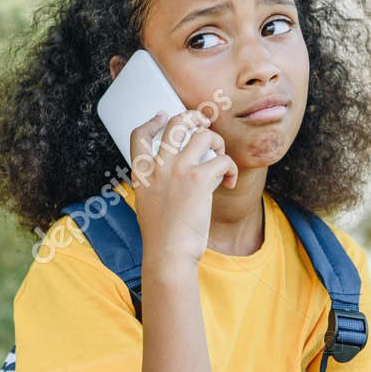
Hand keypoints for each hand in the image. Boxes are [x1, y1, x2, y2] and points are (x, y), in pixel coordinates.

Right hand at [127, 108, 238, 268]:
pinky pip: (223, 160)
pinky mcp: (199, 179)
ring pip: (202, 135)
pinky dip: (231, 168)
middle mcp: (158, 167)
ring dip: (217, 142)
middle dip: (193, 119)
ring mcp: (178, 170)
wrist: (168, 255)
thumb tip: (171, 177)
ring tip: (220, 157)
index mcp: (142, 174)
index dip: (152, 121)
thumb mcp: (147, 206)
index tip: (162, 116)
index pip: (138, 135)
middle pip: (175, 123)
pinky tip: (230, 182)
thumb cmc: (162, 238)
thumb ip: (155, 186)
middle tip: (204, 127)